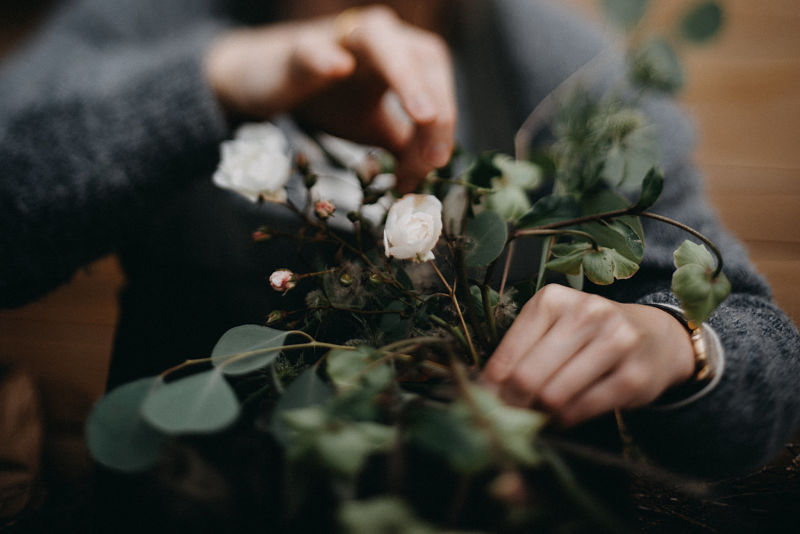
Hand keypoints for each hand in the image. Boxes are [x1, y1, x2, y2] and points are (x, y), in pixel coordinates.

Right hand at [205, 6, 455, 191]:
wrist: (264, 81)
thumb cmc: (328, 97)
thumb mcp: (374, 126)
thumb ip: (404, 149)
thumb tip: (424, 182)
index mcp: (404, 56)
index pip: (439, 81)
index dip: (445, 122)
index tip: (436, 163)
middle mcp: (380, 38)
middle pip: (423, 57)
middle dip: (439, 99)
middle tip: (439, 148)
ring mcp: (339, 38)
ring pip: (381, 41)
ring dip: (407, 76)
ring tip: (423, 114)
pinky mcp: (298, 49)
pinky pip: (313, 48)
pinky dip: (326, 57)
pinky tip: (339, 69)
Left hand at [482, 285, 694, 426]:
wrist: (654, 336)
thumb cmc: (589, 334)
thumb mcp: (552, 327)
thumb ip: (521, 353)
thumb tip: (485, 393)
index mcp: (553, 299)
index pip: (507, 354)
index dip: (492, 388)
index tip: (487, 405)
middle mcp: (586, 313)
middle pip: (528, 377)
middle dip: (515, 404)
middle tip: (513, 416)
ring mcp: (615, 342)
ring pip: (554, 395)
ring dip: (541, 414)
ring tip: (541, 414)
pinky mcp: (635, 375)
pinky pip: (583, 408)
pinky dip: (566, 420)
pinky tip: (564, 416)